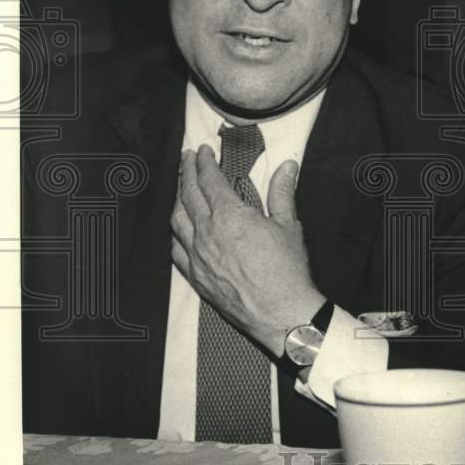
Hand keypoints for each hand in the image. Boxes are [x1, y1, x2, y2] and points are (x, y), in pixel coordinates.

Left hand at [170, 144, 325, 356]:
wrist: (280, 313)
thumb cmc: (287, 270)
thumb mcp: (289, 225)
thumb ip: (282, 192)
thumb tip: (287, 166)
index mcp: (230, 216)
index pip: (209, 180)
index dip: (204, 163)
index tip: (202, 151)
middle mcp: (207, 233)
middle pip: (188, 194)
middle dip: (186, 172)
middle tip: (187, 159)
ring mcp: (197, 256)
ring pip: (176, 219)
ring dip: (177, 198)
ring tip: (181, 186)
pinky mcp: (196, 276)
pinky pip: (176, 247)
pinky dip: (175, 230)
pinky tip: (179, 225)